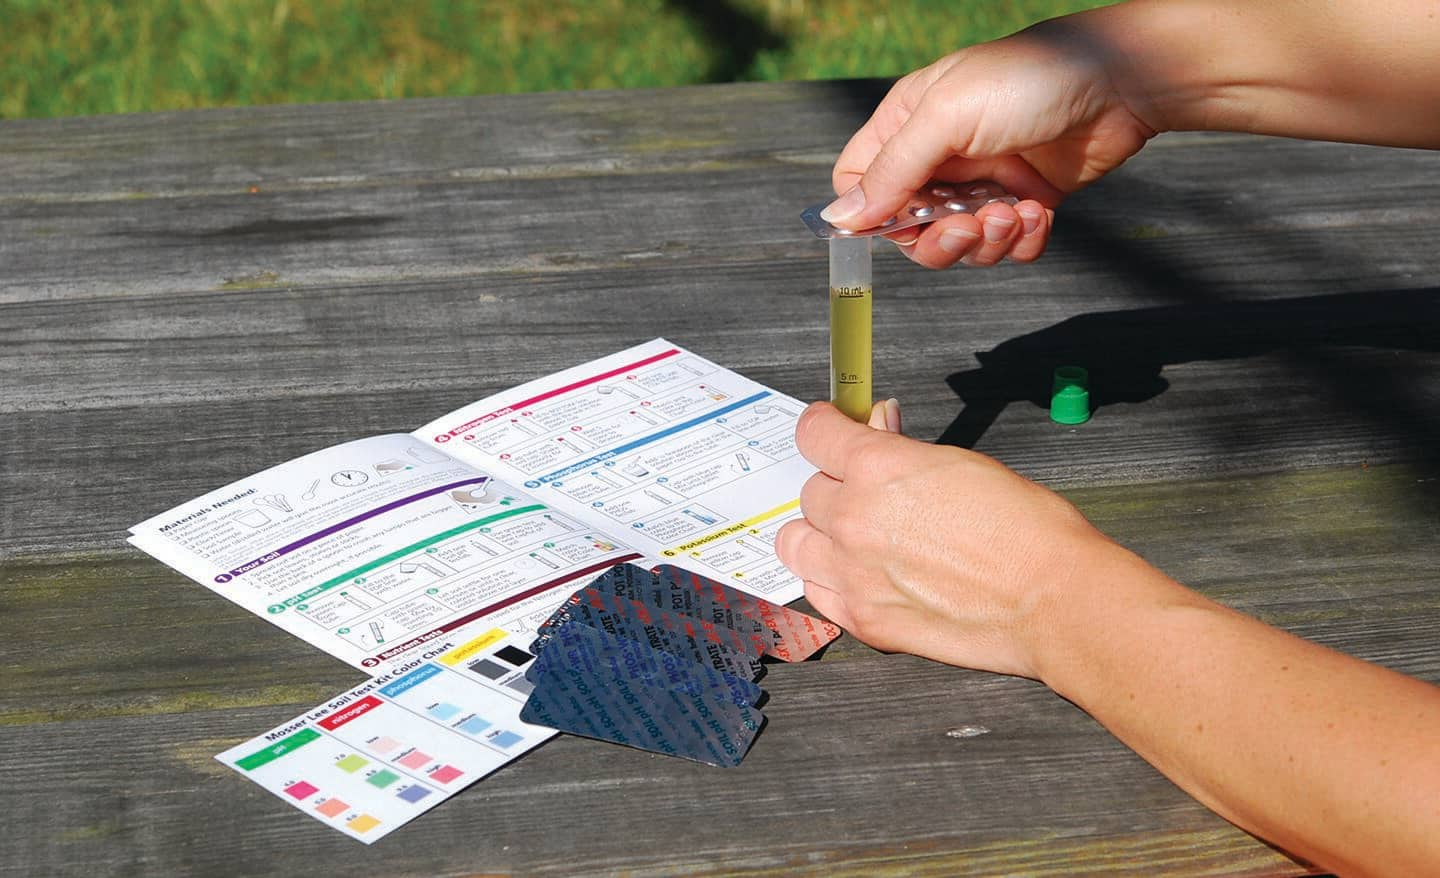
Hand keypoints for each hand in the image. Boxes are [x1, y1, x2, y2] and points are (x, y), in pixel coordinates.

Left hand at [776, 400, 1125, 678]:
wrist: (1052, 599)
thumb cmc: (1025, 531)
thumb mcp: (960, 464)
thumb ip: (904, 450)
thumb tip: (878, 427)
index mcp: (878, 468)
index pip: (814, 434)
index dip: (824, 428)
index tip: (829, 430)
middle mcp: (854, 518)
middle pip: (810, 492)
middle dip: (837, 488)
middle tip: (869, 495)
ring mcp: (853, 573)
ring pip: (795, 543)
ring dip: (819, 536)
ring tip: (853, 539)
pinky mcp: (863, 620)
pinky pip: (816, 592)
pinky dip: (831, 581)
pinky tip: (860, 576)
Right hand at [822, 17, 1158, 268]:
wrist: (1122, 82)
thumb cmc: (1032, 78)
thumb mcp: (947, 116)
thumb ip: (893, 169)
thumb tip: (842, 216)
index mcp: (910, 125)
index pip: (861, 183)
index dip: (869, 213)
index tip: (895, 224)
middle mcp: (942, 158)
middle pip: (909, 229)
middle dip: (938, 240)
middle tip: (968, 227)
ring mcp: (984, 183)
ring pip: (959, 245)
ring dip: (987, 242)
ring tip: (1015, 213)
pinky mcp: (1024, 202)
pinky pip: (1005, 246)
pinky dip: (1021, 242)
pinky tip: (1038, 214)